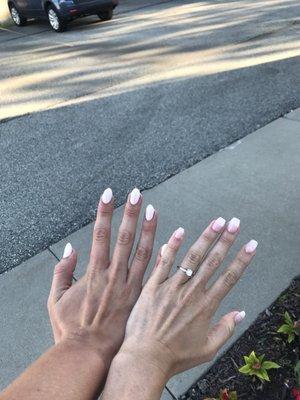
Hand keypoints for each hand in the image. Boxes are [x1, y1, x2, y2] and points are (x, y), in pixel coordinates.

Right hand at [47, 187, 156, 366]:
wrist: (90, 353)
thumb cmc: (72, 327)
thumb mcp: (56, 298)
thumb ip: (62, 271)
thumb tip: (70, 247)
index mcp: (93, 272)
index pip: (100, 234)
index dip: (105, 212)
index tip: (109, 194)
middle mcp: (113, 274)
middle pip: (123, 237)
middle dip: (129, 213)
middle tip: (136, 193)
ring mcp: (129, 285)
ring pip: (141, 251)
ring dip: (148, 229)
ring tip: (154, 209)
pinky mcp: (140, 296)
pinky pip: (154, 273)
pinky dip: (162, 257)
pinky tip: (171, 243)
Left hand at [118, 217, 256, 379]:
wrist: (145, 359)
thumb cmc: (175, 357)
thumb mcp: (207, 349)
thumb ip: (226, 329)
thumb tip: (241, 313)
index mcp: (206, 306)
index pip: (229, 277)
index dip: (242, 259)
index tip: (251, 245)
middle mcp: (191, 293)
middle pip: (213, 261)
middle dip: (226, 240)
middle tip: (235, 223)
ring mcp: (172, 288)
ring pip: (192, 258)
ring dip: (205, 238)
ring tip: (216, 222)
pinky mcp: (153, 287)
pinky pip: (164, 263)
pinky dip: (173, 247)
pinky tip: (180, 231)